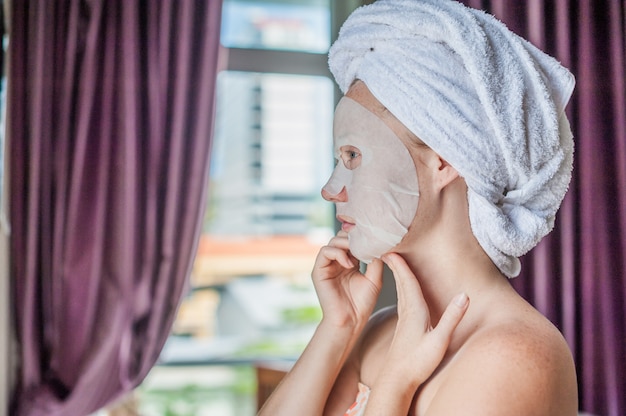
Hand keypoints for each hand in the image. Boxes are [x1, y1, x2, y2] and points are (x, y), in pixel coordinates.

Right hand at [312, 231, 383, 329]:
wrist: (350, 321)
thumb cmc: (362, 303)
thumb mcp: (374, 278)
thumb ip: (375, 260)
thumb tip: (378, 243)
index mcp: (349, 262)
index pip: (352, 240)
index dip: (361, 237)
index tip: (373, 240)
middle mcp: (337, 262)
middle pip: (342, 236)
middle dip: (354, 237)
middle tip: (365, 245)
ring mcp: (327, 265)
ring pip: (333, 241)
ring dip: (346, 243)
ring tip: (357, 255)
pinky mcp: (319, 271)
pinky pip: (325, 251)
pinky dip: (337, 253)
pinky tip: (349, 264)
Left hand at [380, 252, 468, 388]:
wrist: (396, 380)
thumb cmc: (417, 362)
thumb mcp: (439, 340)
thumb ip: (452, 318)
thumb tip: (464, 295)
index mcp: (414, 311)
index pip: (407, 282)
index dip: (401, 265)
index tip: (392, 248)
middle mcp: (406, 313)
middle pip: (401, 283)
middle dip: (397, 265)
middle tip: (390, 248)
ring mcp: (403, 322)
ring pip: (400, 293)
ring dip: (398, 276)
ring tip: (395, 264)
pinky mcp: (403, 330)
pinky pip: (402, 302)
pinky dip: (401, 291)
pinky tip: (403, 294)